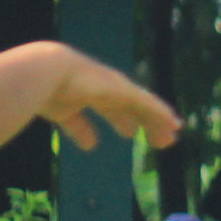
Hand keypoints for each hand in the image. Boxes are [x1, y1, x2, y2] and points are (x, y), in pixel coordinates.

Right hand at [40, 47, 180, 151]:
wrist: (45, 73)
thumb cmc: (45, 90)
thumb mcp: (65, 114)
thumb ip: (79, 128)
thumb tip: (92, 147)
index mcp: (89, 93)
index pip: (110, 109)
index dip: (121, 120)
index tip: (131, 132)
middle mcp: (106, 89)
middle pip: (131, 109)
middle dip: (144, 123)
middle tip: (159, 139)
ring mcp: (116, 88)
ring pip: (144, 107)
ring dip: (159, 121)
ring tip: (175, 132)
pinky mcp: (125, 90)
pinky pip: (149, 103)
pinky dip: (162, 113)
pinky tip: (174, 122)